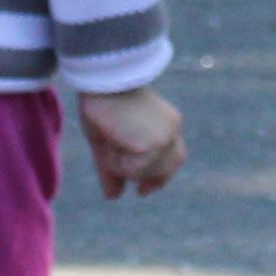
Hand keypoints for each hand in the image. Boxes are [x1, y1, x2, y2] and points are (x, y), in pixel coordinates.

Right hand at [77, 84, 185, 198]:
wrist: (101, 78)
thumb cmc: (102, 101)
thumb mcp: (107, 140)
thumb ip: (113, 168)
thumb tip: (113, 197)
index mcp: (167, 123)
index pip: (174, 158)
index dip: (159, 177)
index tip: (142, 191)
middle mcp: (171, 130)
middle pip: (163, 169)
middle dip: (147, 179)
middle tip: (138, 190)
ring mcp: (164, 139)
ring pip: (141, 172)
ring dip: (119, 165)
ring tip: (107, 140)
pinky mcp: (152, 146)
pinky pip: (130, 169)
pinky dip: (115, 162)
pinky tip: (109, 139)